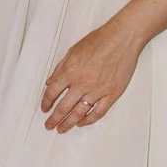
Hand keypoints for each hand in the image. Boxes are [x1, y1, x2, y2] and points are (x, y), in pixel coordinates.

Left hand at [41, 15, 143, 130]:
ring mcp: (98, 90)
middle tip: (49, 125)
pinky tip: (82, 123)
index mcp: (70, 71)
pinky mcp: (112, 93)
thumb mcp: (73, 51)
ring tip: (62, 129)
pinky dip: (89, 120)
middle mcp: (82, 83)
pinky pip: (98, 112)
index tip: (44, 109)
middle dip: (54, 119)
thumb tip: (50, 82)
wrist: (122, 38)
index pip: (52, 92)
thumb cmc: (99, 40)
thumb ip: (60, 68)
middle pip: (63, 107)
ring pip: (80, 113)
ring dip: (69, 123)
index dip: (46, 103)